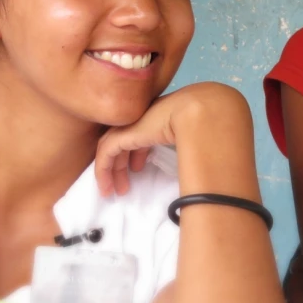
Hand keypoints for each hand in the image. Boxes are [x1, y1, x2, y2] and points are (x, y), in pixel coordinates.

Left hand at [94, 82, 218, 196]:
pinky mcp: (121, 135)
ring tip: (116, 190)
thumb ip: (183, 144)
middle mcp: (139, 119)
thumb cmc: (199, 123)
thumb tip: (191, 161)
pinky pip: (105, 155)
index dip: (136, 153)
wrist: (194, 112)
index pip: (138, 134)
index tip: (139, 169)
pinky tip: (106, 186)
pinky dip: (103, 171)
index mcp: (154, 116)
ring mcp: (129, 125)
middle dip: (121, 166)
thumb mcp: (189, 135)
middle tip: (124, 186)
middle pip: (122, 143)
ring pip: (111, 150)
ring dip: (112, 172)